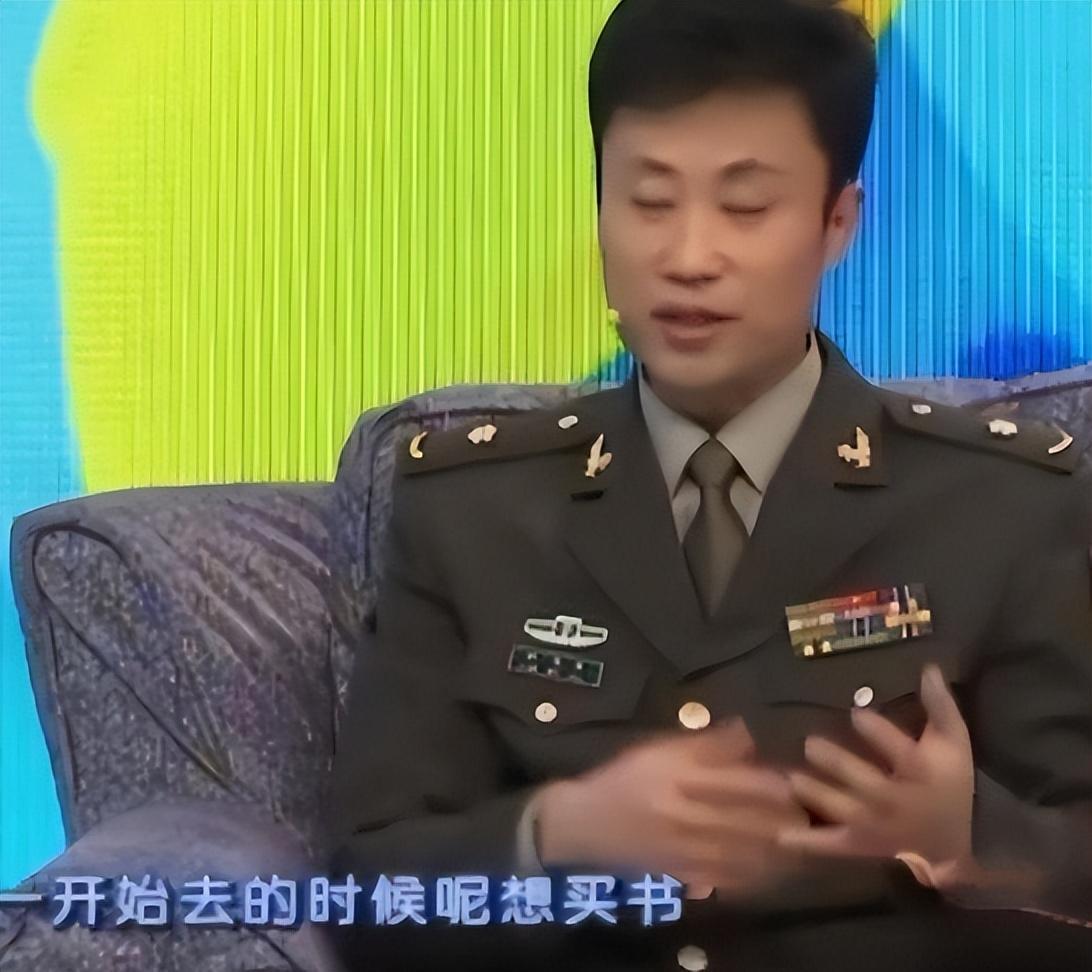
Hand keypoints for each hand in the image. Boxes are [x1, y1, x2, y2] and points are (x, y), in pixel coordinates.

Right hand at [535, 717, 809, 897]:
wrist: (584, 825)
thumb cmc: (624, 778)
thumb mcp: (658, 749)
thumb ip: (705, 744)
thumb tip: (748, 733)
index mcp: (678, 779)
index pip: (738, 783)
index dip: (773, 784)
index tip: (795, 780)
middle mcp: (684, 816)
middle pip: (748, 821)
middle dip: (785, 819)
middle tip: (810, 811)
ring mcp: (685, 850)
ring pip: (745, 854)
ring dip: (778, 849)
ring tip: (800, 838)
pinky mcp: (684, 874)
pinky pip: (729, 878)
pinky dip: (756, 873)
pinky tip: (772, 866)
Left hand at [776, 663, 974, 866]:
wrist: (953, 839)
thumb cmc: (948, 779)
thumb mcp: (953, 741)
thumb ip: (939, 704)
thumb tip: (927, 666)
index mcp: (920, 772)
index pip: (901, 752)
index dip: (879, 734)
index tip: (857, 713)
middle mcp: (896, 800)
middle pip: (866, 783)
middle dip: (838, 765)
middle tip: (809, 743)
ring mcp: (876, 826)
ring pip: (844, 812)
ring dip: (817, 796)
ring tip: (790, 778)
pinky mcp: (861, 844)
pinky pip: (833, 845)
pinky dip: (808, 842)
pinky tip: (780, 835)